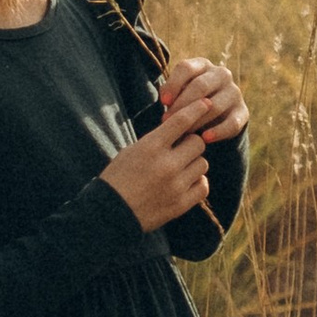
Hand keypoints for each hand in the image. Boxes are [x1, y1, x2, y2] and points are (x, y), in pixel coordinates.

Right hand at [100, 93, 213, 226]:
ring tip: (179, 168)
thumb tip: (180, 129)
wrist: (111, 213)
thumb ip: (157, 140)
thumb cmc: (118, 178)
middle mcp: (167, 164)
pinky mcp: (181, 204)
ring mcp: (176, 185)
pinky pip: (203, 186)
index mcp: (151, 147)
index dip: (196, 109)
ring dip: (193, 163)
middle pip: (198, 142)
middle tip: (180, 149)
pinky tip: (185, 183)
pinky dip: (197, 182)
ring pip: (202, 164)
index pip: (182, 121)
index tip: (206, 104)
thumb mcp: (132, 151)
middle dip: (191, 143)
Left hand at [160, 54, 247, 143]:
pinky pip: (232, 123)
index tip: (163, 102)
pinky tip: (204, 139)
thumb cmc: (188, 100)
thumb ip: (169, 92)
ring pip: (215, 106)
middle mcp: (221, 74)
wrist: (214, 116)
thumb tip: (166, 100)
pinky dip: (218, 132)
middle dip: (182, 105)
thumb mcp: (177, 92)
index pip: (187, 68)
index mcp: (202, 65)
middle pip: (201, 86)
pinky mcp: (243, 112)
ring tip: (182, 132)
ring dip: (196, 120)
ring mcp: (234, 92)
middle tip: (168, 120)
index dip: (173, 84)